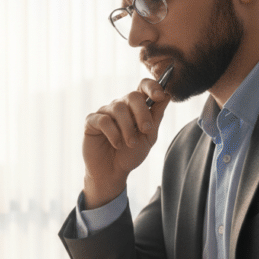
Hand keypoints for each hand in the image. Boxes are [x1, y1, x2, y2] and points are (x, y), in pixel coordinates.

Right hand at [82, 78, 171, 208]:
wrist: (113, 172)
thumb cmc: (130, 154)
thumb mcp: (149, 137)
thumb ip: (156, 116)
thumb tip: (167, 95)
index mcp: (135, 107)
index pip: (143, 86)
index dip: (152, 86)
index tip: (159, 96)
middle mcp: (120, 106)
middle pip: (132, 96)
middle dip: (142, 113)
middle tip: (146, 130)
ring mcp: (104, 112)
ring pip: (118, 108)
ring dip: (128, 128)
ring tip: (131, 143)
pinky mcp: (91, 122)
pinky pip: (103, 120)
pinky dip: (113, 133)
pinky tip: (116, 144)